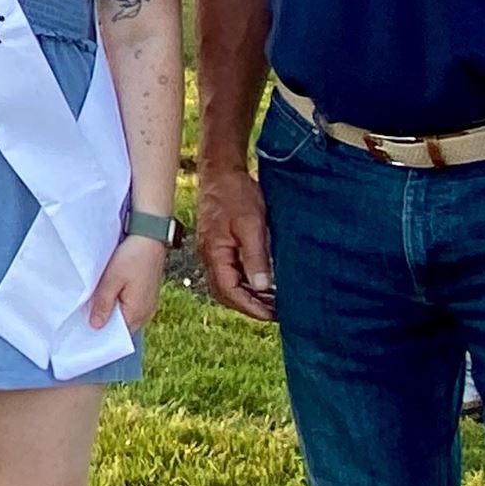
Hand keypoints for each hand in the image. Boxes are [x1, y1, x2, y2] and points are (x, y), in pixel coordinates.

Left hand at [89, 233, 167, 332]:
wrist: (150, 236)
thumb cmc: (132, 256)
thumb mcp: (112, 279)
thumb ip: (104, 303)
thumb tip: (96, 327)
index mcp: (137, 313)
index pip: (117, 335)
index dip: (101, 333)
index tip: (83, 330)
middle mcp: (145, 313)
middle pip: (121, 326)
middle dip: (105, 323)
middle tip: (84, 317)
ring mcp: (147, 304)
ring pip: (125, 315)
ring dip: (111, 312)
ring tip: (93, 305)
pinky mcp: (146, 294)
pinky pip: (130, 306)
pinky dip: (119, 304)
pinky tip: (107, 295)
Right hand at [196, 164, 275, 322]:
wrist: (222, 170)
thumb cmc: (235, 194)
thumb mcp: (251, 225)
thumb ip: (256, 258)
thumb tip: (262, 287)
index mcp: (214, 253)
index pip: (229, 292)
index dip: (251, 307)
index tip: (273, 315)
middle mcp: (209, 255)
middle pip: (225, 292)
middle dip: (248, 305)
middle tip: (275, 312)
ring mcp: (212, 249)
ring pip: (227, 283)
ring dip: (247, 294)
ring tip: (272, 300)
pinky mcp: (218, 243)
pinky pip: (229, 270)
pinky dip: (245, 280)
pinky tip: (262, 280)